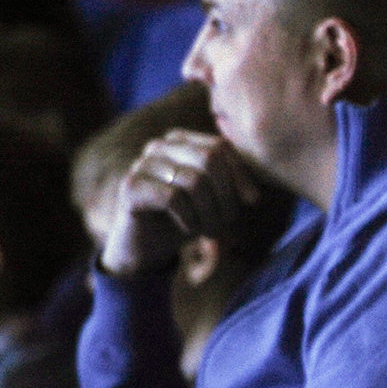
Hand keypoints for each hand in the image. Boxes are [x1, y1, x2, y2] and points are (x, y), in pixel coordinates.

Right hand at [101, 130, 259, 275]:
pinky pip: (173, 197)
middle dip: (226, 194)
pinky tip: (189, 229)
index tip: (252, 201)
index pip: (221, 146)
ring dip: (210, 212)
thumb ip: (234, 187)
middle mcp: (160, 146)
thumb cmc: (185, 218)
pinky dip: (189, 218)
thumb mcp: (216, 200)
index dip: (240, 174)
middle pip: (209, 159)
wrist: (145, 246)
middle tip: (229, 221)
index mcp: (182, 141)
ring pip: (194, 180)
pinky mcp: (131, 186)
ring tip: (212, 231)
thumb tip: (254, 197)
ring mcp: (142, 163)